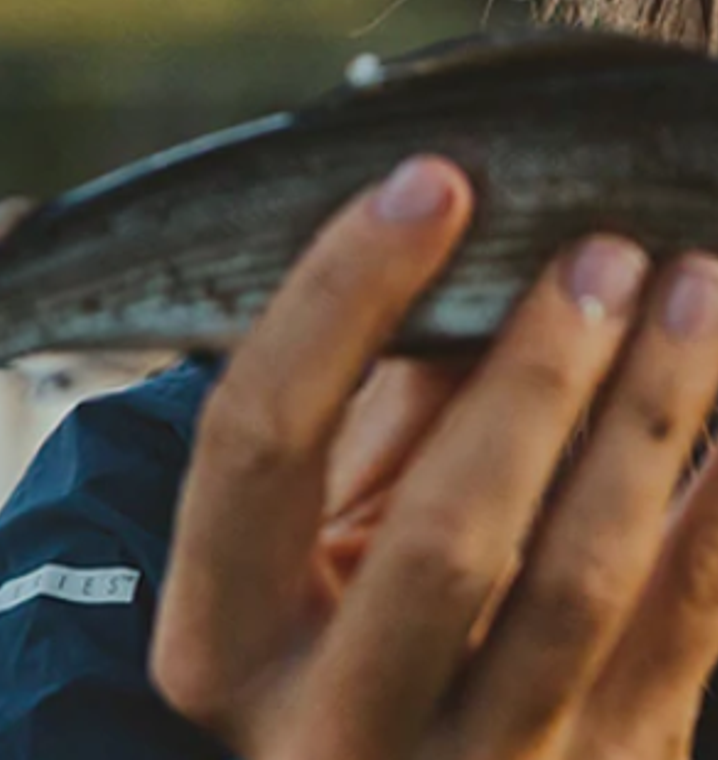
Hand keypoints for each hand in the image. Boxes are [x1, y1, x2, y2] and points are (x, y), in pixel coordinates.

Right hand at [153, 155, 717, 758]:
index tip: (428, 184)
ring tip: (695, 294)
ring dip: (652, 421)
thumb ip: (378, 409)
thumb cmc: (341, 633)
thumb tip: (469, 244)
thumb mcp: (318, 536)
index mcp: (217, 646)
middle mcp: (329, 732)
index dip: (343, 298)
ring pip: (583, 585)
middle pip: (444, 533)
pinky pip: (689, 632)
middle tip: (603, 254)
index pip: (261, 441)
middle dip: (536, 375)